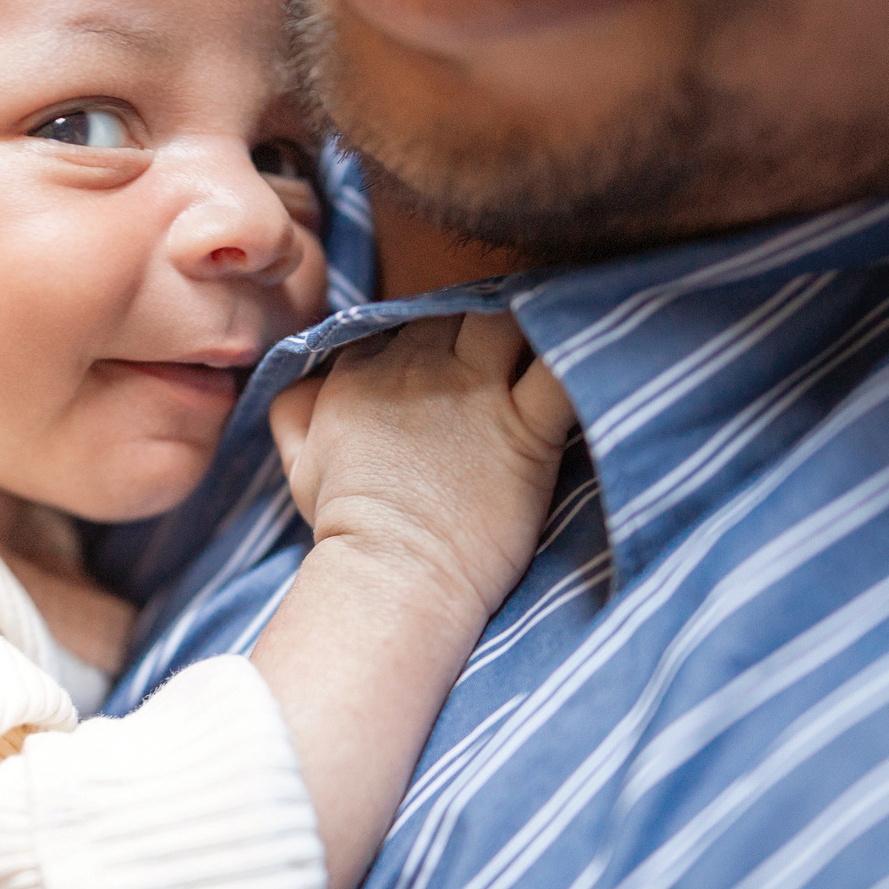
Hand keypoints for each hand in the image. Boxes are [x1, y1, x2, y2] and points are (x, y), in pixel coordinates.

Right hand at [266, 313, 576, 619]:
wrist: (391, 578)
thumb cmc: (345, 530)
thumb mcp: (297, 464)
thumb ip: (295, 410)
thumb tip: (309, 379)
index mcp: (361, 372)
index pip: (402, 319)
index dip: (429, 331)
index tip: (444, 354)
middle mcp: (416, 367)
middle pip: (456, 310)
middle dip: (477, 317)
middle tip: (500, 346)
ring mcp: (473, 393)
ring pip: (505, 318)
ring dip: (525, 322)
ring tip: (543, 338)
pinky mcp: (524, 429)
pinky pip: (560, 372)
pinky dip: (580, 357)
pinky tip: (592, 353)